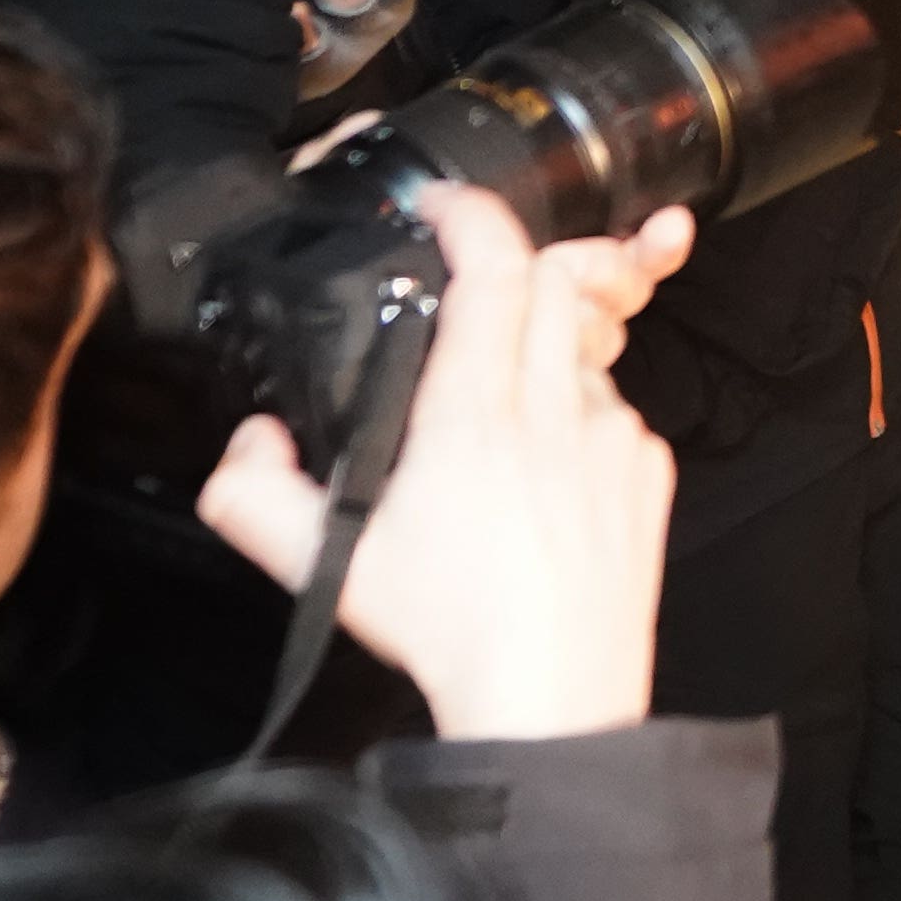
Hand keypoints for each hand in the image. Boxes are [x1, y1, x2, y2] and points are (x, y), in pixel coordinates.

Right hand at [196, 186, 689, 740]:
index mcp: (477, 410)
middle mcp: (557, 406)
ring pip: (586, 345)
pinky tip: (540, 464)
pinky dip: (579, 412)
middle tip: (470, 292)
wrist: (552, 694)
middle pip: (556, 282)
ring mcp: (614, 435)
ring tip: (494, 399)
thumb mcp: (320, 564)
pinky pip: (616, 410)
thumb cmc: (448, 627)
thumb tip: (250, 440)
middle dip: (515, 268)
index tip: (443, 206)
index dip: (471, 216)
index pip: (495, 268)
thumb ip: (254, 492)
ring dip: (545, 346)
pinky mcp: (650, 471)